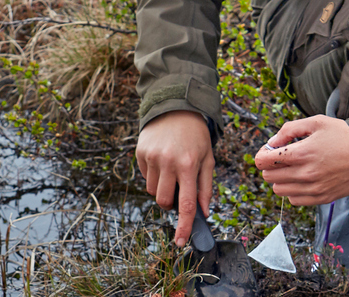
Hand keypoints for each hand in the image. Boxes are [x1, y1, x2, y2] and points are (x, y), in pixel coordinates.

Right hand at [135, 110, 213, 246]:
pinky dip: (153, 175)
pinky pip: (144, 176)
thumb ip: (206, 188)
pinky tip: (162, 159)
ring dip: (161, 188)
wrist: (176, 106)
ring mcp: (151, 157)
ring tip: (171, 170)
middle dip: (170, 202)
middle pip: (163, 201)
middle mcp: (168, 162)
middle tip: (179, 189)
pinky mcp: (140, 153)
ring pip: (152, 191)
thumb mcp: (208, 159)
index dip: (183, 226)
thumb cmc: (196, 136)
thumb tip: (203, 213)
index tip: (180, 242)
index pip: (186, 203)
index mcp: (189, 165)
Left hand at [253, 115, 348, 204]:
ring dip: (281, 179)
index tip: (271, 150)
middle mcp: (305, 174)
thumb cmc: (344, 135)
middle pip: (268, 177)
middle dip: (271, 166)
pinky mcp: (322, 198)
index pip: (263, 162)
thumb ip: (289, 129)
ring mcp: (313, 189)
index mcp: (301, 153)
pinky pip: (295, 200)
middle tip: (283, 158)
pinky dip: (293, 191)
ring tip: (294, 168)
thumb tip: (272, 142)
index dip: (263, 154)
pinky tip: (303, 179)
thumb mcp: (316, 122)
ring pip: (279, 191)